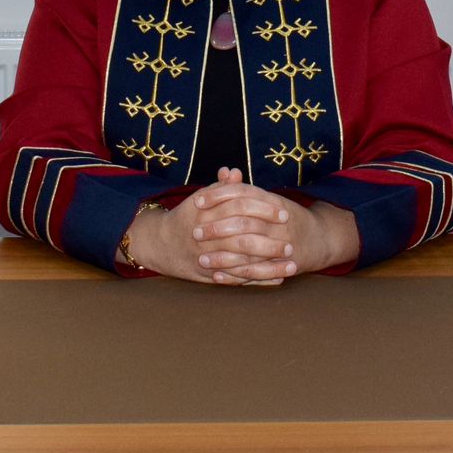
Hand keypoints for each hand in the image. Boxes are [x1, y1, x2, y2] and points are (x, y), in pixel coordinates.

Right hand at [115, 178, 276, 284]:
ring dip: (269, 266)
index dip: (264, 209)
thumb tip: (235, 172)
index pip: (239, 207)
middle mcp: (206, 236)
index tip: (284, 212)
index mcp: (205, 212)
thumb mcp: (200, 199)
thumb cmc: (186, 218)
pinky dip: (258, 281)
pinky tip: (278, 279)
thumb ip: (221, 188)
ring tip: (292, 264)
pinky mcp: (208, 276)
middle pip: (242, 239)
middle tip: (292, 242)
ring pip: (241, 264)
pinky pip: (236, 280)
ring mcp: (206, 258)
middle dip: (270, 242)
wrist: (160, 244)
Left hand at [190, 169, 358, 284]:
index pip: (242, 195)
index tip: (197, 201)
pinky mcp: (282, 264)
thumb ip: (246, 189)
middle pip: (243, 223)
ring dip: (223, 256)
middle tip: (195, 232)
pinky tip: (217, 276)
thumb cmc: (289, 217)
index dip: (218, 196)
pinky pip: (256, 271)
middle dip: (217, 228)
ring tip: (201, 258)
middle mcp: (277, 222)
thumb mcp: (270, 199)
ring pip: (248, 250)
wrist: (322, 238)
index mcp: (273, 201)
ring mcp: (281, 244)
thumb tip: (225, 172)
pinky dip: (236, 274)